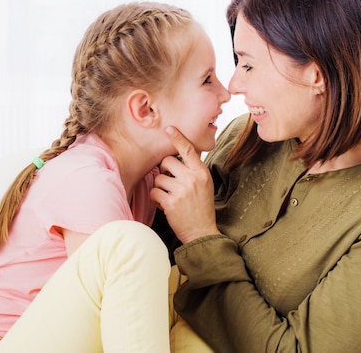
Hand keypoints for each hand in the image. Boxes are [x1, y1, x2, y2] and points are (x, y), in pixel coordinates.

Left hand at [150, 126, 220, 243]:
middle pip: (166, 162)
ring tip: (169, 196)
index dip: (177, 138)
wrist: (202, 232)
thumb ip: (195, 169)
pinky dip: (156, 199)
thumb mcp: (205, 184)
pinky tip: (165, 205)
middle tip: (169, 181)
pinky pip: (154, 192)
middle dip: (163, 170)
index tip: (168, 129)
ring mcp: (181, 190)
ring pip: (158, 178)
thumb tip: (188, 150)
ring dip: (160, 187)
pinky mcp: (170, 202)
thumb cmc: (202, 207)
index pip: (188, 150)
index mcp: (202, 173)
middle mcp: (192, 179)